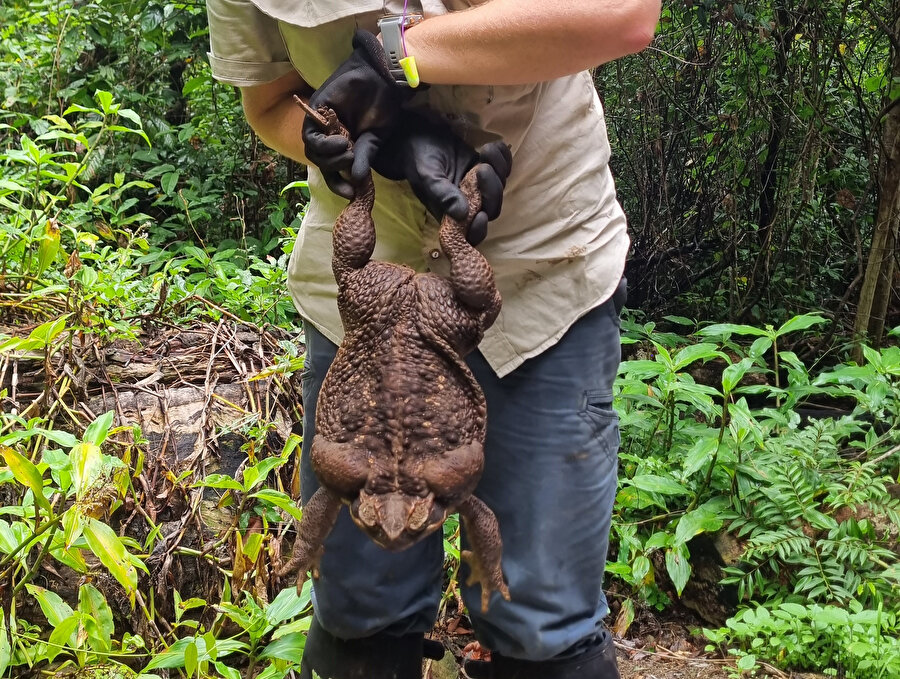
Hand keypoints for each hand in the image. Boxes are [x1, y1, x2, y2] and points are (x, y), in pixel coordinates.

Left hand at [302, 30, 409, 197]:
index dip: (338, 184)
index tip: (350, 193)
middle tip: (351, 161)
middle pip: (321, 162)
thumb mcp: (375, 138)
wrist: (380, 78)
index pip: (333, 170)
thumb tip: (357, 181)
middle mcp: (330, 136)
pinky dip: (323, 145)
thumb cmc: (383, 105)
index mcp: (344, 144)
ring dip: (329, 158)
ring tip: (347, 150)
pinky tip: (340, 142)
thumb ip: (364, 157)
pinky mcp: (316, 112)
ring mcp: (322, 124)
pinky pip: (310, 137)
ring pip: (313, 152)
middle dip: (335, 169)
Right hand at [372, 112, 511, 244]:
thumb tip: (462, 214)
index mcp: (452, 214)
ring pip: (500, 187)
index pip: (471, 233)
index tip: (481, 214)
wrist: (420, 136)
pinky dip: (503, 157)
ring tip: (485, 150)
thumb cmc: (419, 160)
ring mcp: (480, 187)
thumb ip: (443, 195)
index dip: (479, 229)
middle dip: (492, 189)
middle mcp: (469, 203)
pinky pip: (504, 168)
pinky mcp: (487, 168)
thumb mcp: (427, 177)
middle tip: (481, 168)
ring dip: (499, 169)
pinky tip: (493, 146)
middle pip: (492, 208)